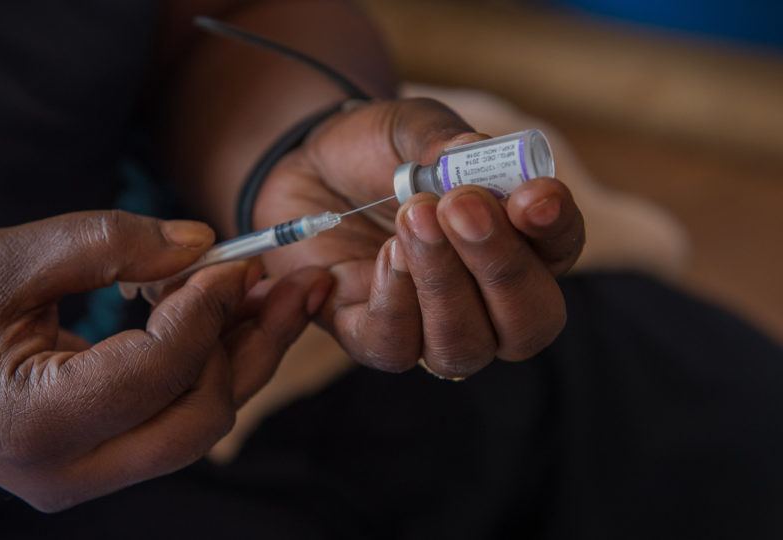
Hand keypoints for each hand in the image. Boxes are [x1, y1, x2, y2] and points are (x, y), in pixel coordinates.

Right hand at [0, 211, 331, 509]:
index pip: (156, 369)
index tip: (235, 257)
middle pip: (201, 421)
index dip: (207, 309)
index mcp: (34, 423)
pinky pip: (173, 422)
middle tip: (296, 282)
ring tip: (279, 296)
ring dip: (244, 358)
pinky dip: (208, 370)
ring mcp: (83, 481)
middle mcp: (67, 472)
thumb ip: (109, 243)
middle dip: (255, 347)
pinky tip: (226, 318)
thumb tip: (205, 243)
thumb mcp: (7, 258)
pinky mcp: (94, 468)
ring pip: (198, 428)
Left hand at [255, 98, 584, 378]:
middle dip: (500, 268)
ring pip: (464, 346)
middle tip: (459, 207)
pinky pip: (396, 348)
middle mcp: (486, 298)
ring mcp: (431, 326)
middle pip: (527, 321)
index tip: (533, 197)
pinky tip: (386, 255)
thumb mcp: (412, 128)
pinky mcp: (372, 337)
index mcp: (518, 240)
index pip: (559, 250)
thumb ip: (444, 141)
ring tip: (413, 217)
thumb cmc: (377, 150)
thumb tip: (471, 153)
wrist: (308, 165)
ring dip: (443, 284)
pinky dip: (394, 304)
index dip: (554, 229)